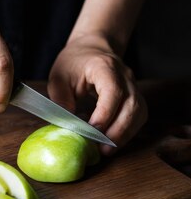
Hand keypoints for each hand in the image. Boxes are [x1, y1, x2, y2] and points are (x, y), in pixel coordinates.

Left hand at [47, 33, 146, 153]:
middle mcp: (124, 75)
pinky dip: (129, 130)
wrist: (91, 49)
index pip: (113, 91)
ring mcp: (133, 85)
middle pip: (132, 104)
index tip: (93, 130)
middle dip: (118, 130)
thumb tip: (68, 124)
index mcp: (104, 66)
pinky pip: (139, 115)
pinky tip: (114, 141)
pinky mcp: (135, 96)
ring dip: (126, 134)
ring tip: (108, 149)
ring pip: (139, 112)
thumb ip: (61, 99)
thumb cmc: (73, 63)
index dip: (105, 113)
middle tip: (102, 148)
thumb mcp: (59, 77)